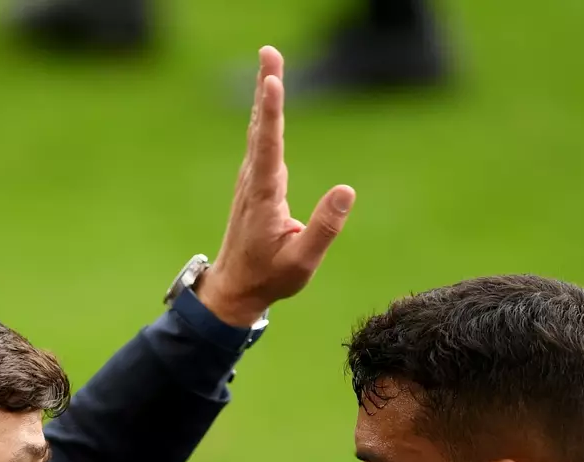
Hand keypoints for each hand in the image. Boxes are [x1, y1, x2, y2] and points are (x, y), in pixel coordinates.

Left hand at [195, 45, 356, 327]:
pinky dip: (267, 112)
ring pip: (260, 129)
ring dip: (266, 93)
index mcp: (264, 197)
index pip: (269, 148)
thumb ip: (325, 227)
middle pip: (261, 126)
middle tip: (269, 51)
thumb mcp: (302, 262)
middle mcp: (254, 181)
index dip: (272, 114)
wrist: (236, 286)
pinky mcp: (256, 181)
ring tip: (270, 60)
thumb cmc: (270, 277)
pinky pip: (262, 139)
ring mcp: (252, 179)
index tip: (273, 82)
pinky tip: (269, 93)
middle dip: (267, 87)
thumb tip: (347, 190)